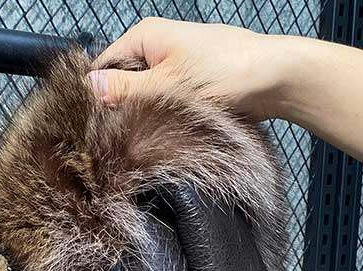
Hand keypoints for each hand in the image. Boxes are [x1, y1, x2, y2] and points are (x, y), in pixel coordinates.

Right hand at [89, 18, 298, 119]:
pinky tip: (158, 136)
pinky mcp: (189, 86)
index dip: (95, 95)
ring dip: (141, 117)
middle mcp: (156, 48)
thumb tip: (88, 88)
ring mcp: (173, 66)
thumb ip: (125, 90)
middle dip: (118, 108)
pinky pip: (163, 102)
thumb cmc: (222, 74)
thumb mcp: (166, 86)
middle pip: (122, 82)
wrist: (273, 80)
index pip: (104, 65)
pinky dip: (159, 118)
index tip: (90, 127)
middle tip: (114, 140)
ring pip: (143, 96)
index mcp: (144, 37)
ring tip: (136, 141)